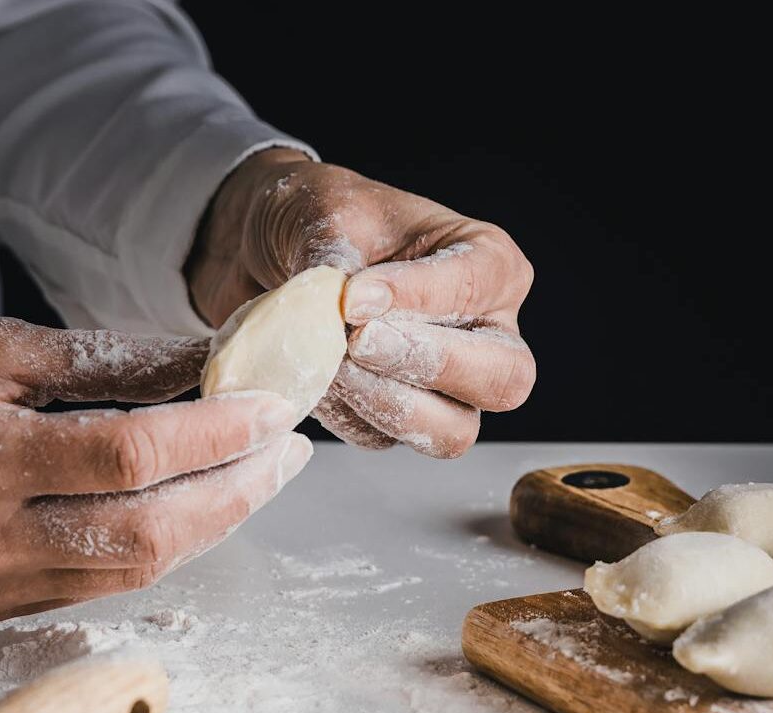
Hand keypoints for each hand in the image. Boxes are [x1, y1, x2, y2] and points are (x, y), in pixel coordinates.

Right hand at [0, 318, 309, 620]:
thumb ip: (110, 361)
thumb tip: (211, 363)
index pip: (132, 453)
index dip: (216, 432)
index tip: (272, 407)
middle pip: (151, 528)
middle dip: (238, 489)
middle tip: (288, 451)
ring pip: (142, 567)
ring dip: (217, 522)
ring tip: (262, 476)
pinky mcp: (2, 604)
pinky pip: (112, 582)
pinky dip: (172, 544)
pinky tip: (203, 506)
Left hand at [185, 150, 534, 457]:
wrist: (269, 251)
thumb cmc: (319, 220)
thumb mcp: (331, 213)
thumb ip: (345, 261)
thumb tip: (355, 309)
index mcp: (490, 265)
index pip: (475, 290)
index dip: (416, 298)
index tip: (354, 296)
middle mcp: (488, 334)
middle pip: (503, 380)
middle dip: (429, 366)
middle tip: (360, 343)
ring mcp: (451, 389)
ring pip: (453, 430)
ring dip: (388, 404)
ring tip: (332, 364)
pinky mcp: (402, 423)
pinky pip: (385, 439)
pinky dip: (347, 415)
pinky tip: (317, 379)